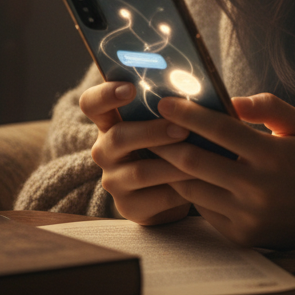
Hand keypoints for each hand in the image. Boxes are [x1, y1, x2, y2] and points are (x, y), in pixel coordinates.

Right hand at [79, 80, 193, 225]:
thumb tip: (199, 88)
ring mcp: (113, 180)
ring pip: (140, 171)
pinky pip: (157, 197)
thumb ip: (169, 107)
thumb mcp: (164, 122)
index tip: (131, 88)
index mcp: (110, 121)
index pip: (92, 103)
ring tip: (201, 157)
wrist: (171, 192)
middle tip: (182, 129)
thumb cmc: (170, 144)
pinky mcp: (129, 207)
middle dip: (153, 132)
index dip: (106, 94)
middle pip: (118, 137)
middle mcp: (105, 150)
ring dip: (173, 162)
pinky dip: (182, 188)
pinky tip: (202, 181)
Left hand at [150, 93, 294, 260]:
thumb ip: (268, 106)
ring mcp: (246, 215)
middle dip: (165, 140)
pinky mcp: (239, 235)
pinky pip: (202, 209)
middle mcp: (257, 187)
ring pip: (192, 188)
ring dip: (171, 167)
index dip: (188, 114)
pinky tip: (180, 175)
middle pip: (194, 160)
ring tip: (158, 149)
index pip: (219, 129)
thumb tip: (232, 100)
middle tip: (148, 126)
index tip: (164, 102)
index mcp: (272, 154)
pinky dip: (189, 190)